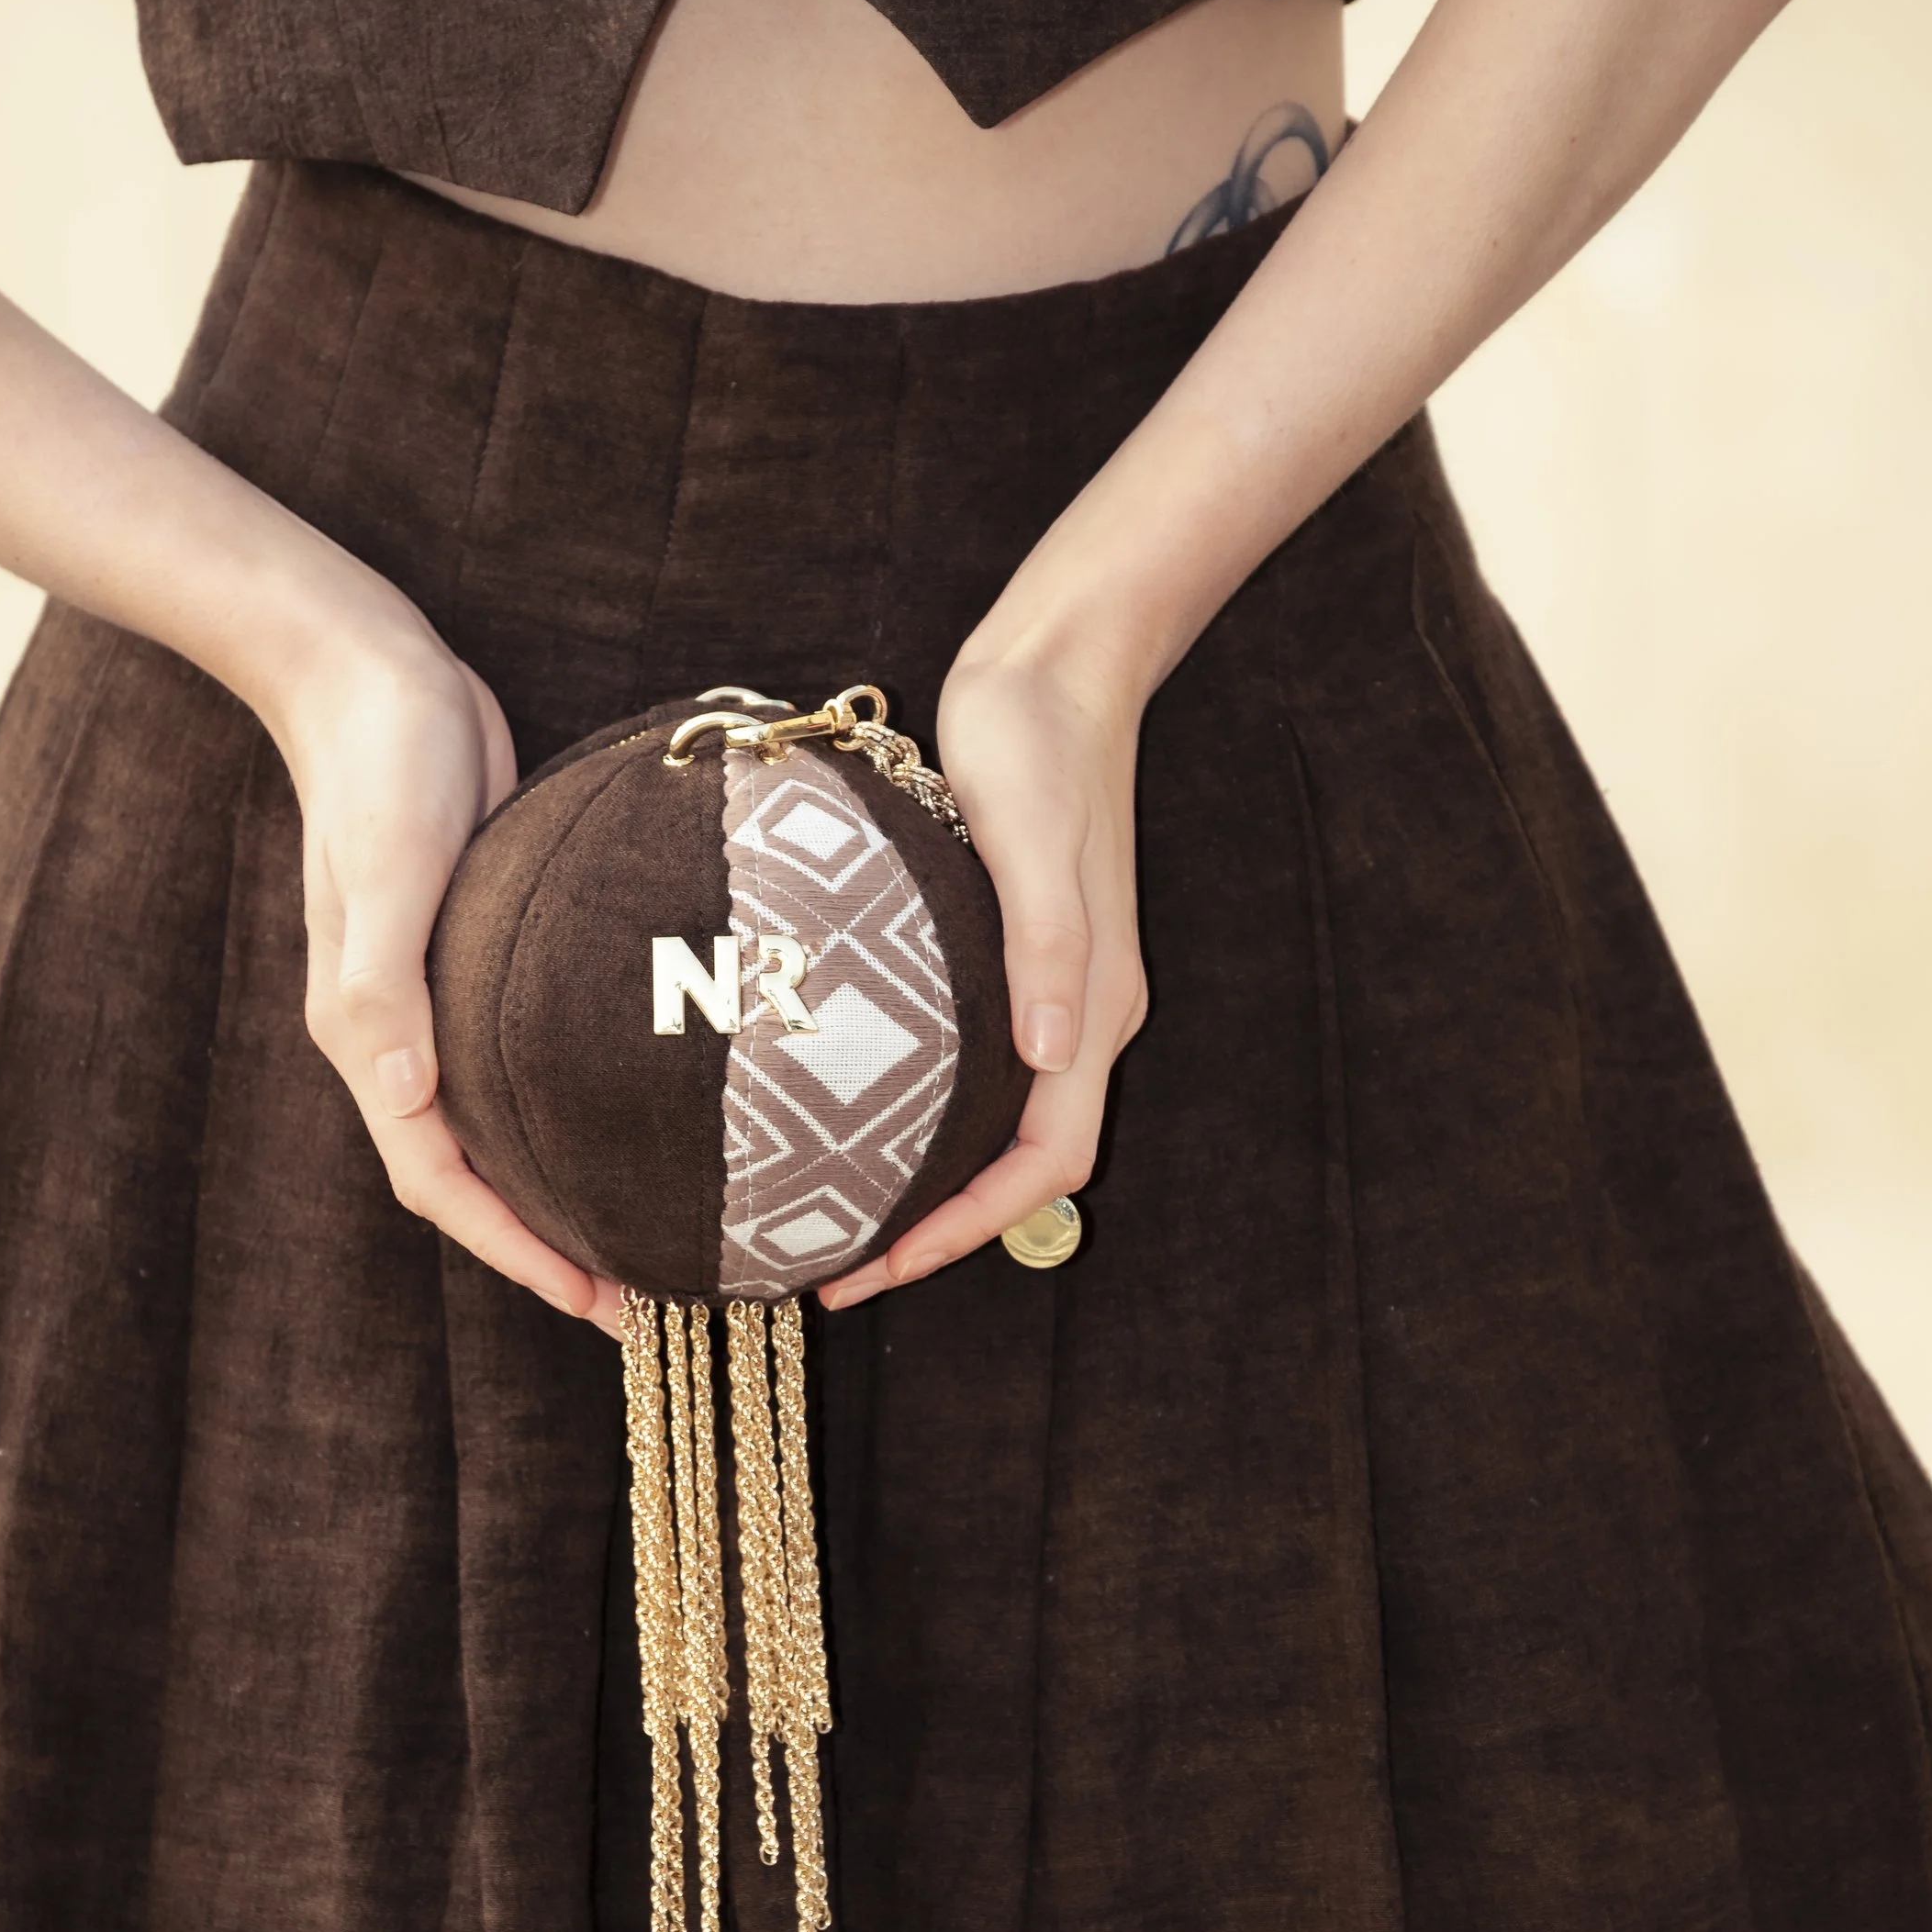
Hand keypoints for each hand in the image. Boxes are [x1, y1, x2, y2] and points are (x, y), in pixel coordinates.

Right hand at [273, 607, 625, 1335]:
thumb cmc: (380, 763)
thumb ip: (387, 981)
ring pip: (495, 1124)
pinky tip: (635, 1109)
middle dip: (541, 1243)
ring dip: (556, 1184)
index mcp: (368, 1032)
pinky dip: (567, 1104)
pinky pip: (520, 1059)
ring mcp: (437, 994)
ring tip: (643, 1225)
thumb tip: (411, 1094)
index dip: (510, 1249)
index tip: (592, 1301)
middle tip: (640, 1295)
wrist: (369, 671)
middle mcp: (398, 1031)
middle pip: (467, 1174)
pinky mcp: (476, 952)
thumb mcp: (390, 866)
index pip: (436, 1178)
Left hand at [817, 636, 1148, 1309]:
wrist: (1056, 667)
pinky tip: (859, 1113)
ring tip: (841, 1211)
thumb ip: (1046, 943)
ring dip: (935, 1182)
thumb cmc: (1037, 742)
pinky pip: (980, 1071)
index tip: (883, 1262)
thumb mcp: (1030, 836)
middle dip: (941, 1228)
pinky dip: (929, 1117)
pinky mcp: (1018, 956)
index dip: (969, 1227)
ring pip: (1003, 1123)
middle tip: (838, 1265)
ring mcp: (1054, 988)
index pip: (1047, 1162)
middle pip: (1024, 1164)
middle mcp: (1081, 1013)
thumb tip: (1047, 1053)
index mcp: (1094, 1003)